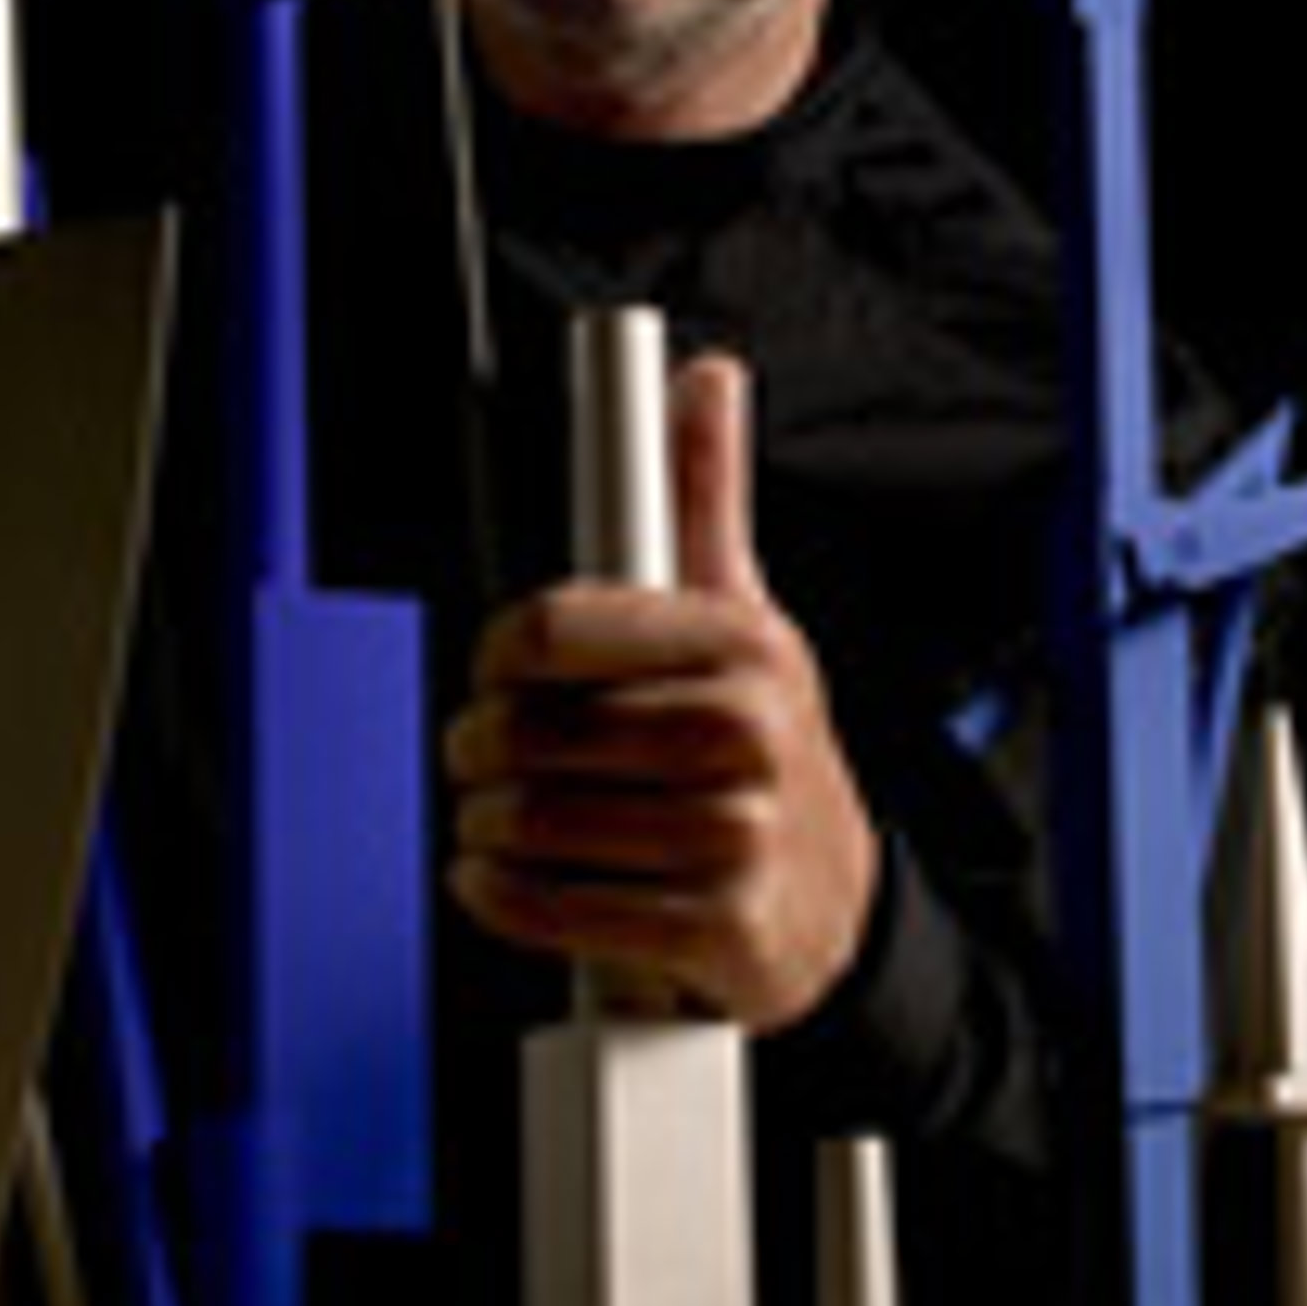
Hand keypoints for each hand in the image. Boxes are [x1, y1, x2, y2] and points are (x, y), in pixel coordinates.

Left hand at [443, 350, 879, 1031]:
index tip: (493, 668)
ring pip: (542, 821)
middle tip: (476, 751)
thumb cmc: (761, 741)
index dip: (499, 651)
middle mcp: (746, 731)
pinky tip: (497, 880)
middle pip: (537, 730)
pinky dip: (507, 899)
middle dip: (480, 746)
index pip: (559, 626)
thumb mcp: (741, 607)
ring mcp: (737, 835)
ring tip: (492, 816)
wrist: (830, 900)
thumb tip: (705, 376)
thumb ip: (704, 491)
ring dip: (487, 826)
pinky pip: (565, 911)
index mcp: (741, 640)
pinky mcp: (717, 929)